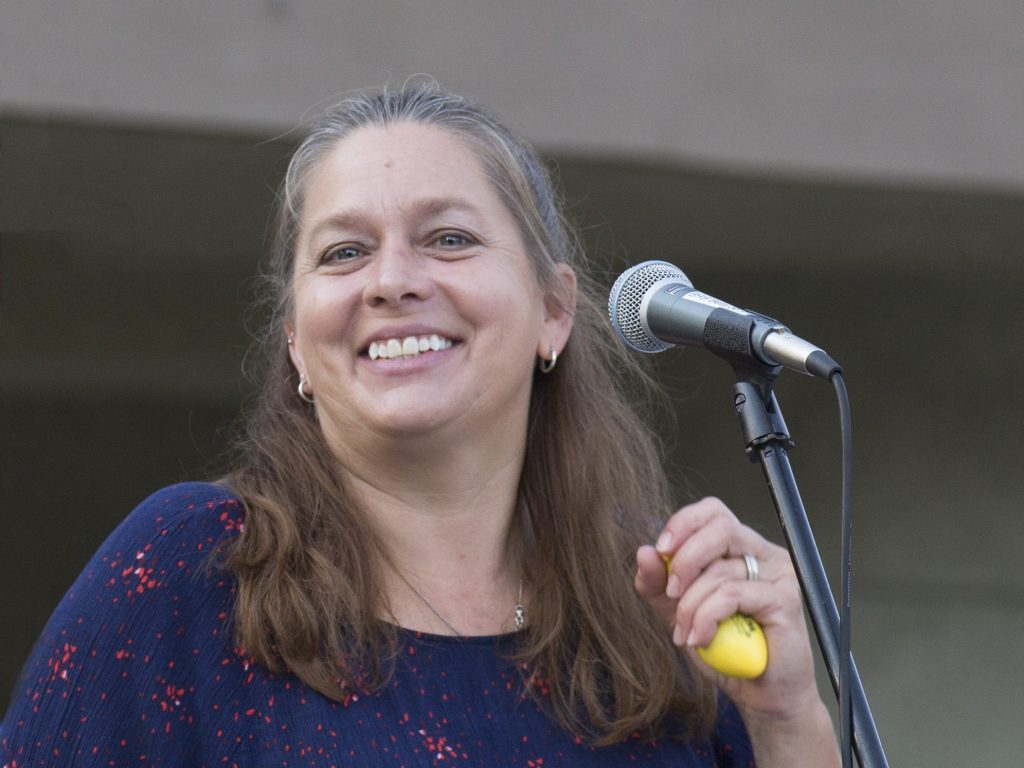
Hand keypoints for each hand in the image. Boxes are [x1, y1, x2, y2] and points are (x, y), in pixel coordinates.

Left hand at [634, 497, 821, 720]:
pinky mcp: (785, 599)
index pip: (713, 511)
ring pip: (721, 570)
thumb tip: (644, 552)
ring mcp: (779, 574)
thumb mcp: (680, 612)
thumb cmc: (725, 648)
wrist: (759, 694)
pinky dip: (707, 616)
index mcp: (741, 548)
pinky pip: (733, 594)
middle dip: (685, 560)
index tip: (661, 549)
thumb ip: (660, 585)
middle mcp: (763, 553)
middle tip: (671, 594)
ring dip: (691, 605)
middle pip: (720, 528)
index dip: (684, 523)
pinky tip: (700, 638)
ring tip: (684, 633)